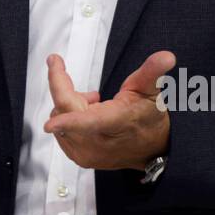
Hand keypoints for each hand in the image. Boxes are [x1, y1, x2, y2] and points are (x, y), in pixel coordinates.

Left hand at [42, 50, 175, 170]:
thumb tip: (167, 56)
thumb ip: (153, 71)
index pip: (88, 123)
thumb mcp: (151, 90)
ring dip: (70, 104)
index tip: (48, 125)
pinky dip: (68, 118)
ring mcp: (87, 153)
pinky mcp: (79, 158)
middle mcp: (97, 143)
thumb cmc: (149, 117)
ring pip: (58, 116)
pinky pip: (60, 130)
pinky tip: (87, 116)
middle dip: (66, 87)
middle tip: (91, 89)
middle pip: (63, 108)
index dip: (67, 122)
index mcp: (114, 123)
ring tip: (95, 104)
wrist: (152, 148)